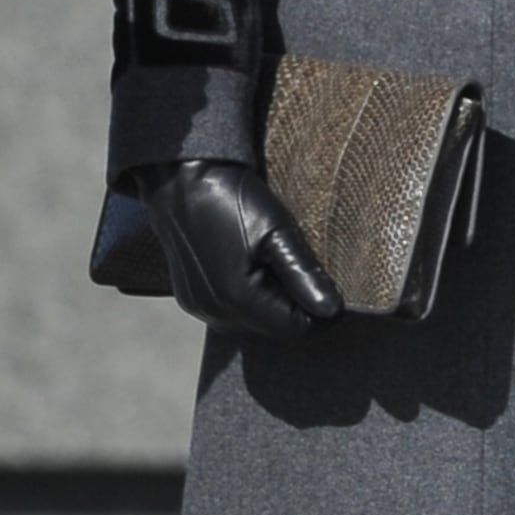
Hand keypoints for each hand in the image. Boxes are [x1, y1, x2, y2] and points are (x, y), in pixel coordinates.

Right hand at [136, 161, 342, 337]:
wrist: (182, 182)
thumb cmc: (233, 202)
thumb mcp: (278, 231)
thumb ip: (304, 274)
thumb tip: (332, 311)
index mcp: (238, 300)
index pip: (298, 330)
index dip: (321, 313)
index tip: (329, 282)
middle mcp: (215, 313)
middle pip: (276, 332)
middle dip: (299, 308)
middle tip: (306, 269)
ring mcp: (200, 308)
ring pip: (255, 325)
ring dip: (276, 305)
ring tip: (281, 265)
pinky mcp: (192, 299)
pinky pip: (233, 315)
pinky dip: (253, 301)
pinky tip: (258, 270)